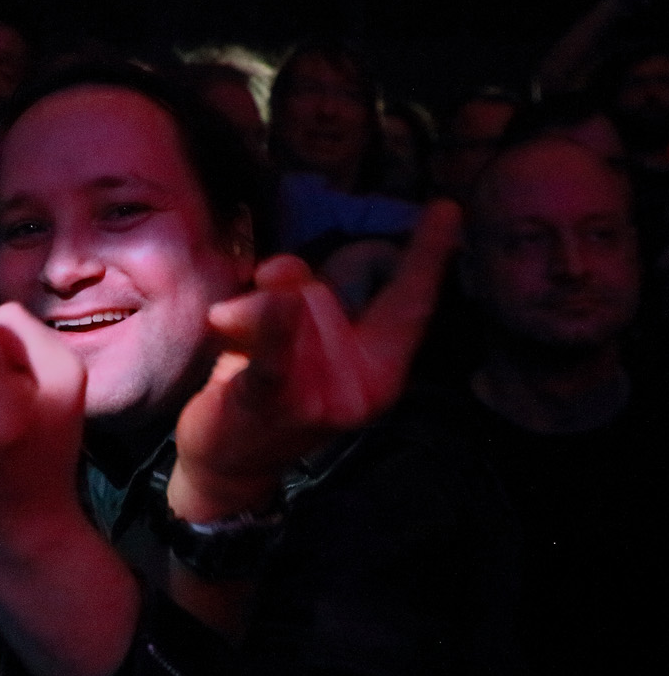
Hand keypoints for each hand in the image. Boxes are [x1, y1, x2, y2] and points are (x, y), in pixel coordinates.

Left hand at [168, 199, 460, 520]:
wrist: (228, 469)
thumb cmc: (265, 390)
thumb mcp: (297, 339)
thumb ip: (303, 294)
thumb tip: (281, 271)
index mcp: (380, 368)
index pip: (409, 303)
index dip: (428, 255)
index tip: (447, 206)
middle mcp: (362, 385)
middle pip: (321, 295)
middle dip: (281, 297)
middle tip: (253, 337)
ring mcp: (321, 398)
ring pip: (289, 309)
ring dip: (246, 315)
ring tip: (229, 344)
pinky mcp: (273, 402)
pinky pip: (271, 354)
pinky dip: (268, 327)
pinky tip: (261, 307)